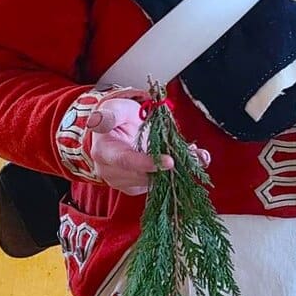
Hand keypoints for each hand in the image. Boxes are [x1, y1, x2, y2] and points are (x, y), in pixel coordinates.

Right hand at [85, 96, 210, 195]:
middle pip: (145, 176)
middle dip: (172, 168)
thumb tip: (97, 120)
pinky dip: (178, 173)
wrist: (116, 131)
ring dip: (179, 171)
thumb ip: (110, 115)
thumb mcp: (114, 109)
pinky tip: (190, 159)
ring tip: (197, 156)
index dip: (147, 163)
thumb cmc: (117, 119)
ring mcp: (124, 182)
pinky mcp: (137, 186)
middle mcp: (112, 171)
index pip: (126, 161)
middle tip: (195, 157)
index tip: (170, 162)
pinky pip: (160, 184)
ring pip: (156, 183)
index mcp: (104, 152)